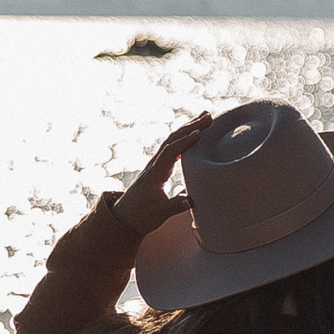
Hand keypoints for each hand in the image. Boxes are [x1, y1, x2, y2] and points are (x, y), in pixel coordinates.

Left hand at [102, 115, 213, 252]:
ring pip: (172, 140)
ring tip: (205, 116)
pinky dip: (184, 136)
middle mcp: (155, 165)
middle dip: (190, 126)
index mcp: (155, 174)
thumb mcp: (158, 214)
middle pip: (172, 140)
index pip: (170, 152)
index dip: (184, 142)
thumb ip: (174, 207)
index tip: (200, 134)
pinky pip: (172, 146)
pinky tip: (194, 132)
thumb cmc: (141, 216)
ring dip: (188, 127)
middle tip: (209, 116)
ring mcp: (156, 164)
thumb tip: (191, 201)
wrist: (124, 217)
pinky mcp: (159, 166)